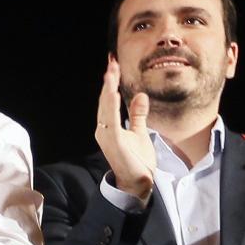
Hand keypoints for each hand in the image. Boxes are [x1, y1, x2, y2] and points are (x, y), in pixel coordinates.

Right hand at [95, 58, 155, 202]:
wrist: (138, 182)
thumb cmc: (137, 160)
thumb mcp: (140, 132)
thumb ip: (138, 114)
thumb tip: (141, 95)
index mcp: (108, 126)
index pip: (109, 100)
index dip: (111, 83)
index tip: (113, 65)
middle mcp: (103, 129)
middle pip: (105, 100)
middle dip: (109, 81)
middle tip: (112, 62)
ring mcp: (107, 135)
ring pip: (106, 107)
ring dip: (108, 89)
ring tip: (111, 73)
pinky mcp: (113, 142)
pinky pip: (112, 121)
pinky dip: (112, 106)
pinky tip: (114, 94)